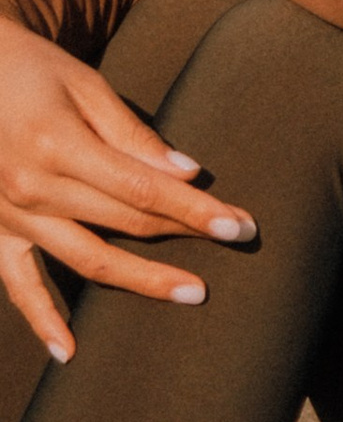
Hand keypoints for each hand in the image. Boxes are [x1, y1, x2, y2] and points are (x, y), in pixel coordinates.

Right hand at [0, 20, 254, 365]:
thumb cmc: (28, 70)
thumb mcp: (82, 85)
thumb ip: (132, 134)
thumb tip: (187, 173)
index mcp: (58, 145)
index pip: (144, 189)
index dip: (196, 210)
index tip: (241, 225)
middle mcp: (33, 188)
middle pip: (125, 223)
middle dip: (186, 235)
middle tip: (240, 243)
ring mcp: (10, 216)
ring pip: (87, 260)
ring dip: (142, 281)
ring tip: (193, 293)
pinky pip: (19, 285)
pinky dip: (42, 320)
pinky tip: (70, 351)